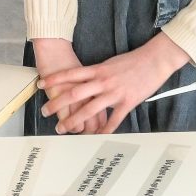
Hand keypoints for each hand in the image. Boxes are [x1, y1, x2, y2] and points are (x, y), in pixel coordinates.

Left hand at [38, 35, 189, 133]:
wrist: (155, 59)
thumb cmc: (133, 61)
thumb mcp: (110, 63)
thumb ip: (96, 73)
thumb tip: (83, 79)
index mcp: (98, 69)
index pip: (71, 74)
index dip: (55, 79)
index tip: (41, 84)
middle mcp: (103, 81)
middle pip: (75, 93)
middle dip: (57, 103)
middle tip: (45, 111)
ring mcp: (115, 93)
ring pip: (90, 109)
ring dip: (74, 120)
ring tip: (63, 128)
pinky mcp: (127, 102)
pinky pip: (113, 119)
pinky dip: (104, 130)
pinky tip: (95, 136)